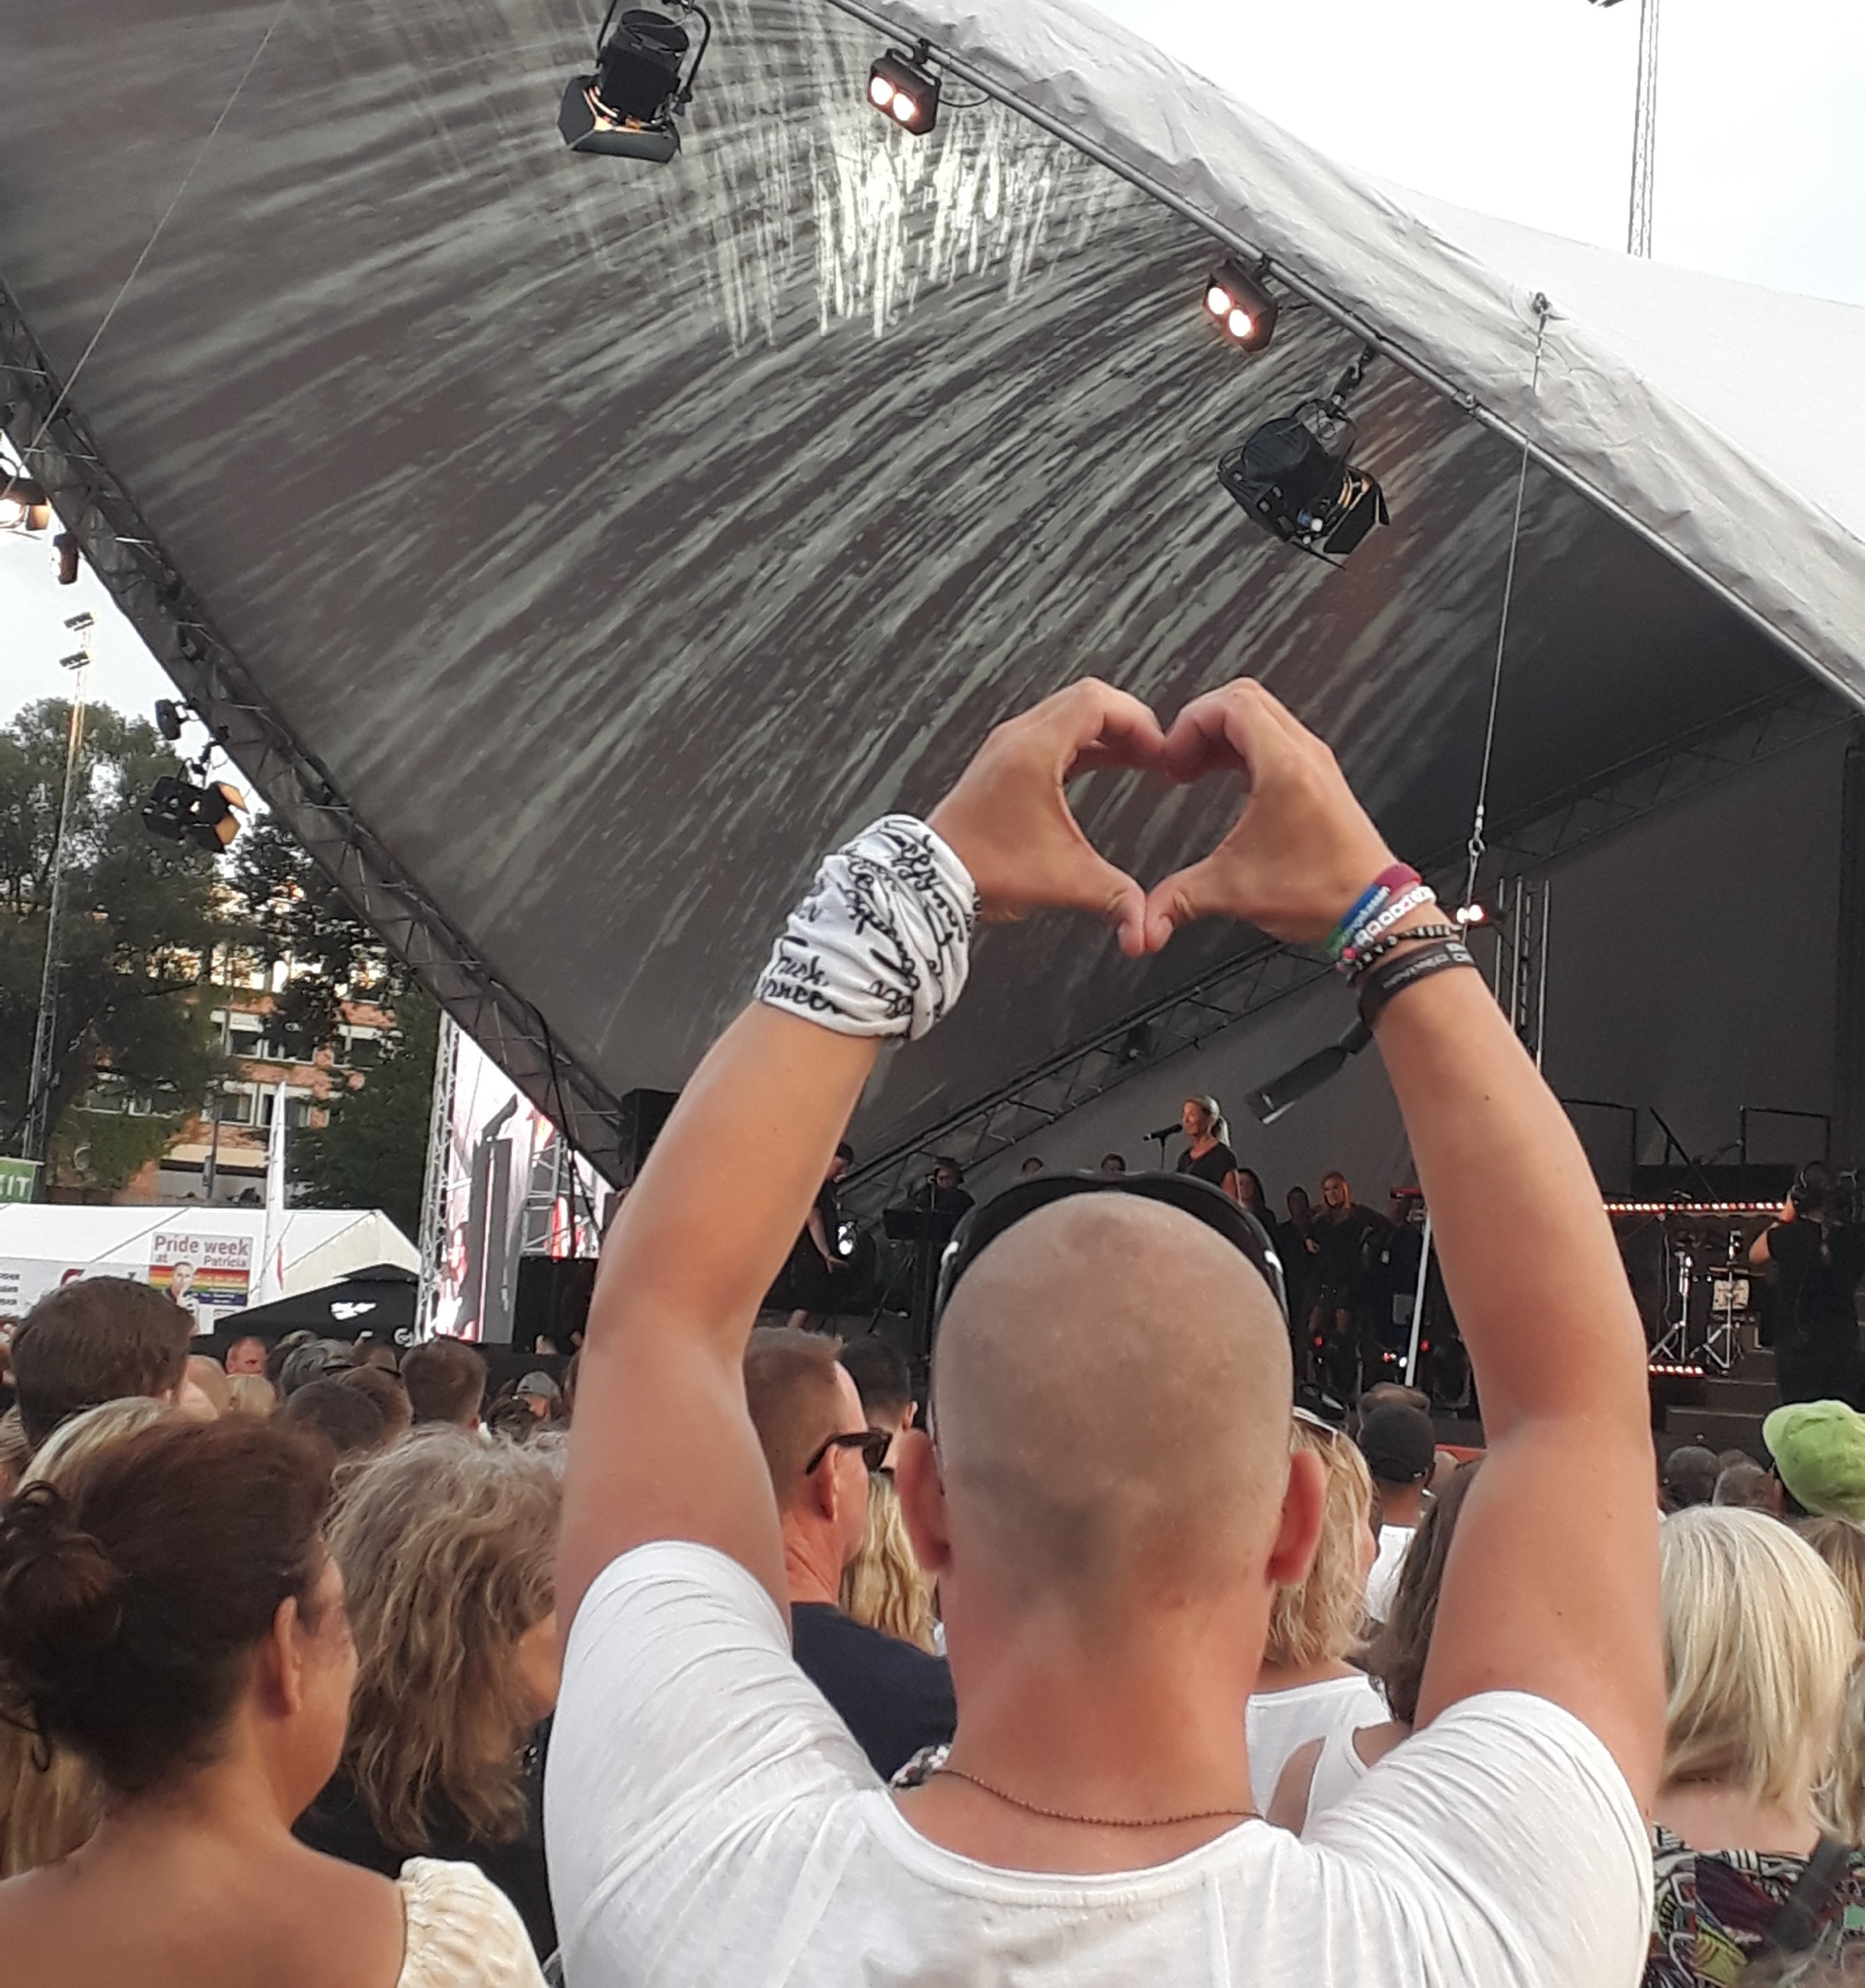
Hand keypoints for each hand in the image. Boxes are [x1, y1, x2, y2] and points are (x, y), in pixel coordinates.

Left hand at [929, 680, 1164, 957]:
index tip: (1160, 748)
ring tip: (1137, 758)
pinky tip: (1101, 765)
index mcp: (1034, 751)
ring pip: (1067, 715)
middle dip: (1127, 723)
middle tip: (1154, 751)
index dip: (1138, 720)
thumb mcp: (1064, 881)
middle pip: (1086, 700)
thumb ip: (1115, 897)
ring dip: (1105, 732)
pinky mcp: (1002, 764)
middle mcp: (1018, 739)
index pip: (1097, 702)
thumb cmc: (984, 869)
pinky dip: (1082, 743)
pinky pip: (1052, 735)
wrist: (932, 880)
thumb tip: (1146, 924)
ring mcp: (1007, 748)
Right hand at [1142, 680, 1393, 949]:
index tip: (1172, 758)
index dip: (1189, 723)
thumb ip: (1179, 900)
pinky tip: (1227, 779)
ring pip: (1262, 715)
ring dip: (1222, 733)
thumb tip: (1145, 920)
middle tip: (1180, 760)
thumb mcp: (1234, 893)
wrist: (1372, 911)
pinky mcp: (1319, 777)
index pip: (1231, 703)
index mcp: (1284, 767)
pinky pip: (1276, 738)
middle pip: (1244, 698)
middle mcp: (1304, 755)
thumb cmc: (1323, 893)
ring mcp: (1315, 763)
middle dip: (1201, 724)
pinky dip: (1244, 746)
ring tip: (1197, 767)